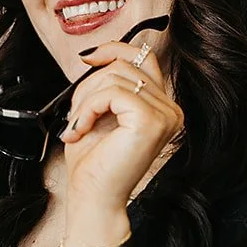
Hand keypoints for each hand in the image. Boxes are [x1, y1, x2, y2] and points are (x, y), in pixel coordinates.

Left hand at [59, 39, 183, 208]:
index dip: (115, 49)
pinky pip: (112, 93)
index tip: (88, 57)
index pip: (145, 58)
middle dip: (90, 86)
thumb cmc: (95, 164)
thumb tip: (95, 55)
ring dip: (86, 101)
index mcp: (161, 107)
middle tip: (76, 118)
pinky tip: (81, 129)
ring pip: (116, 77)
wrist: (94, 198)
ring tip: (78, 127)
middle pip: (125, 66)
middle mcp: (170, 110)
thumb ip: (105, 84)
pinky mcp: (150, 121)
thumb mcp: (98, 112)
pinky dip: (88, 108)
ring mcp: (165, 115)